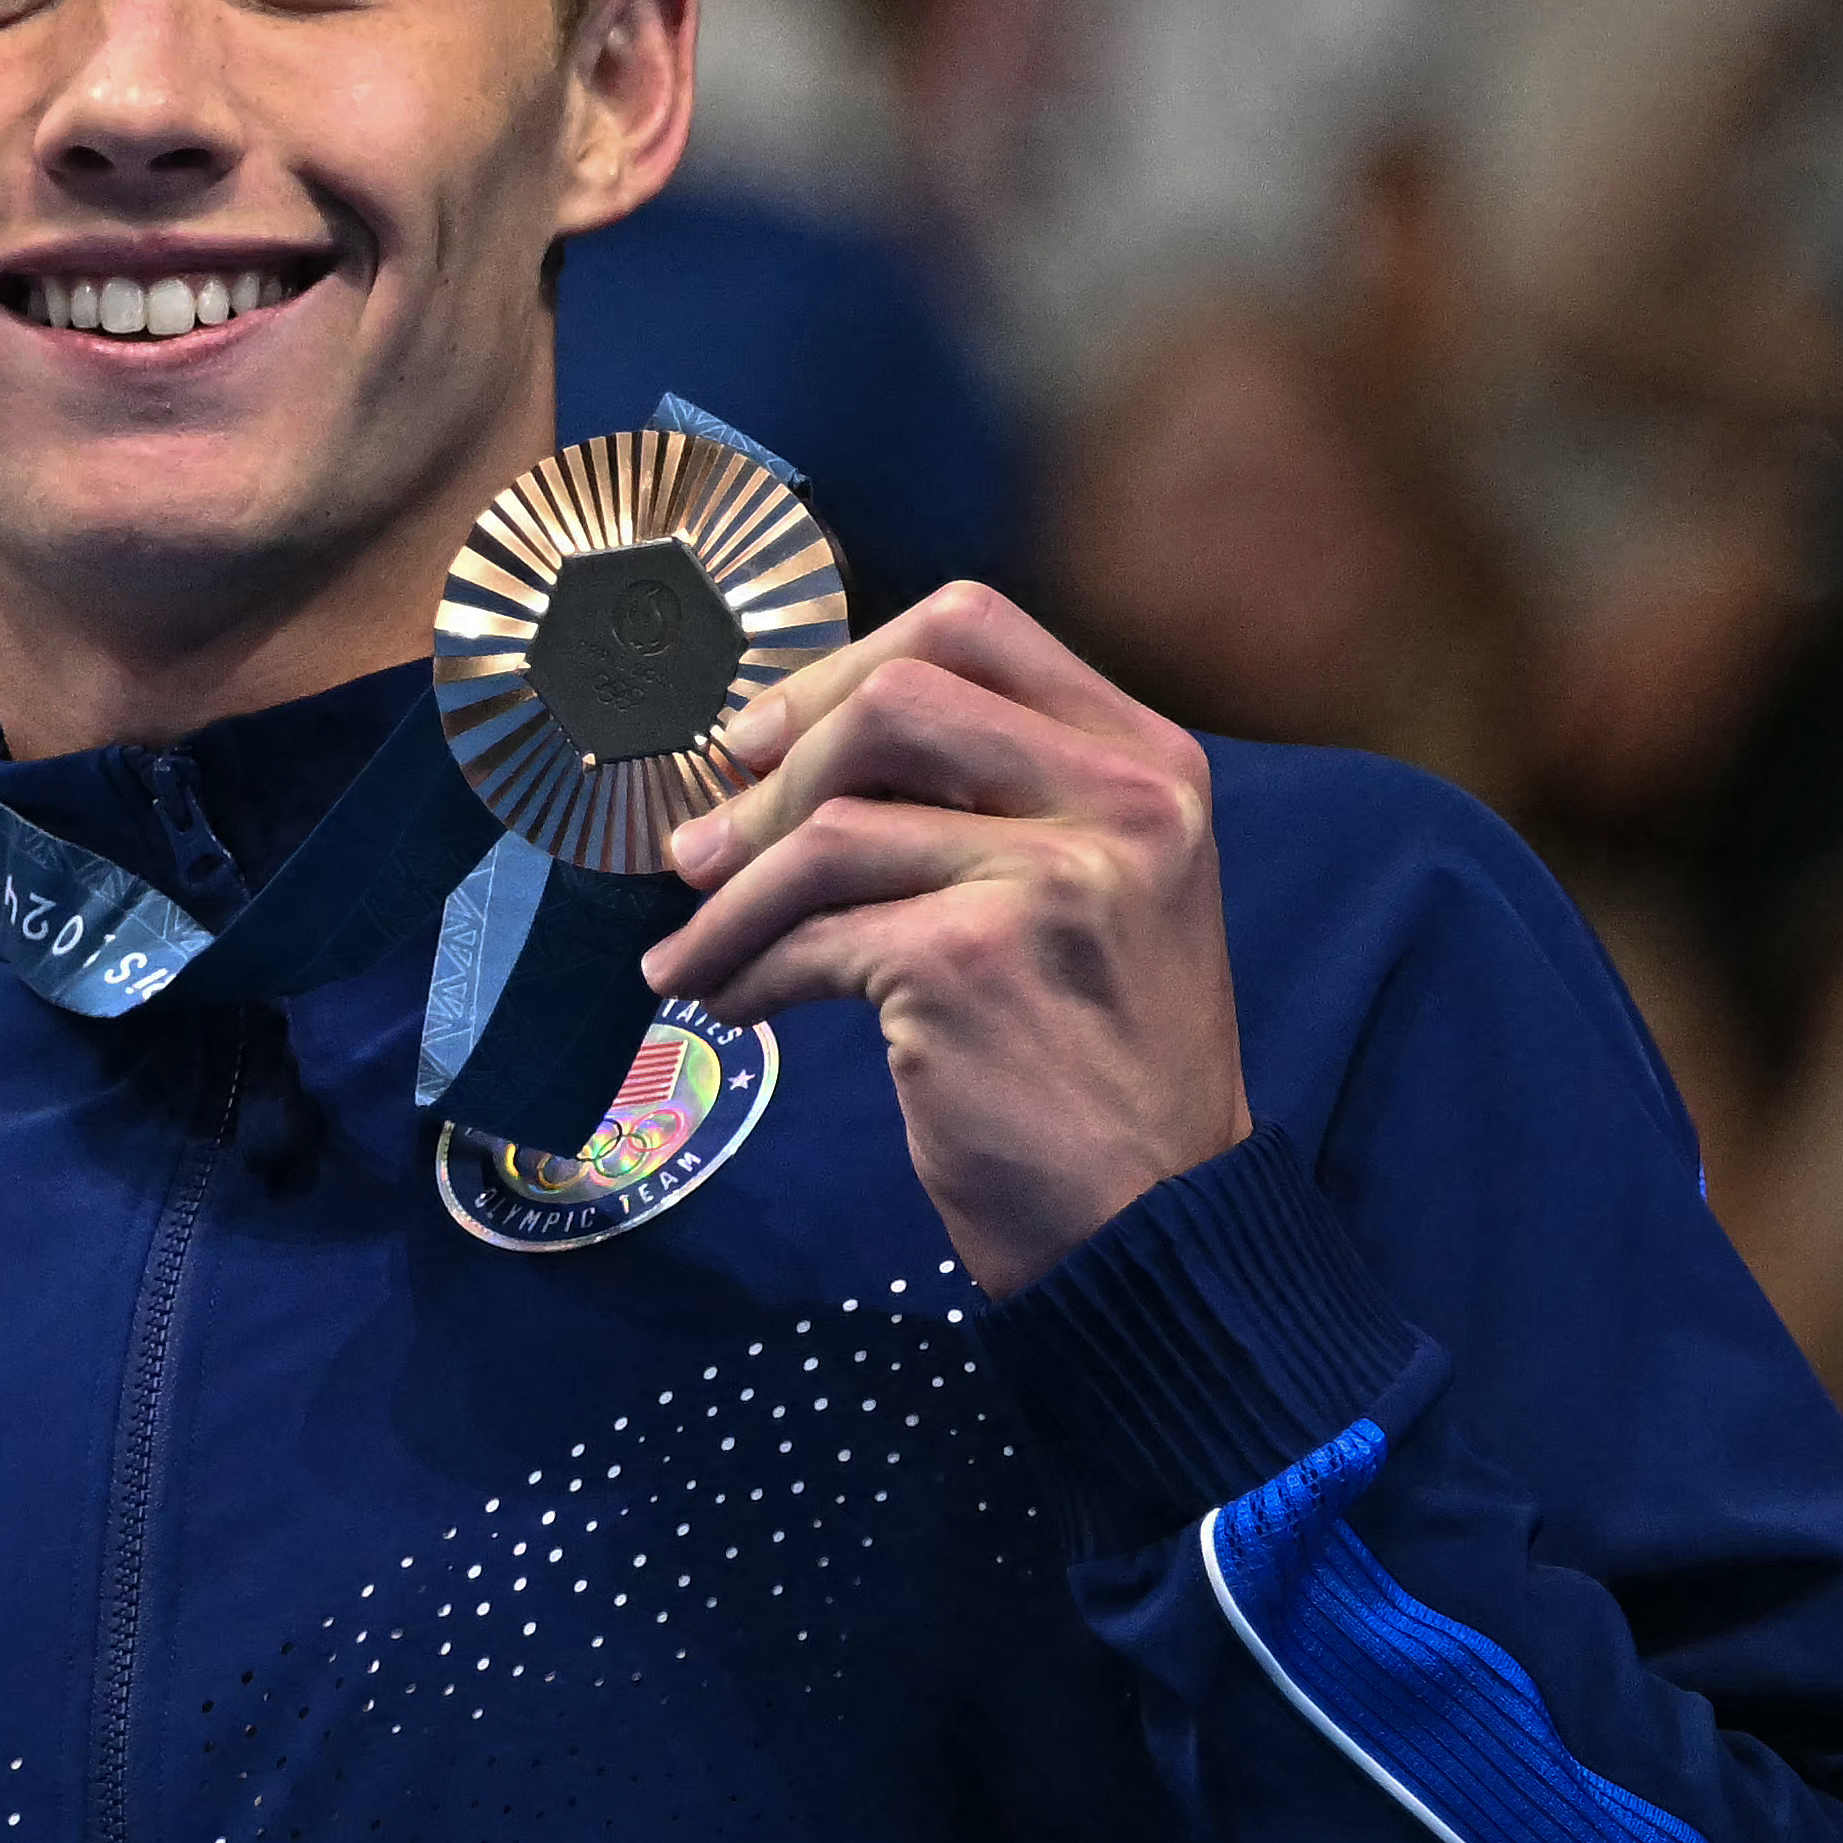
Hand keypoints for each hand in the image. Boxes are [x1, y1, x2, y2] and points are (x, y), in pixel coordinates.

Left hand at [646, 582, 1252, 1299]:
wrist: (1151, 1216)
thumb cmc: (1093, 1052)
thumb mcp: (1085, 891)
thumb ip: (981, 799)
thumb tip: (778, 746)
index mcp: (1148, 759)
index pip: (973, 626)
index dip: (840, 668)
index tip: (761, 737)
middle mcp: (1124, 800)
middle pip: (894, 698)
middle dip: (771, 774)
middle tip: (698, 846)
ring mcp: (1059, 876)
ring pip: (830, 828)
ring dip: (729, 898)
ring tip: (691, 948)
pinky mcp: (975, 962)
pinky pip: (812, 938)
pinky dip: (746, 970)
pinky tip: (729, 1002)